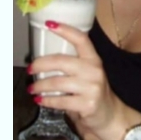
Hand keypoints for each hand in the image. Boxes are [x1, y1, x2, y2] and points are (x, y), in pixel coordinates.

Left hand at [28, 21, 119, 137]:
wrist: (110, 115)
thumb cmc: (93, 91)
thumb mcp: (88, 73)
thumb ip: (73, 65)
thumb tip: (43, 61)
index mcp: (94, 59)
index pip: (81, 39)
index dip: (65, 30)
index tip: (49, 24)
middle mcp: (94, 70)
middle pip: (62, 61)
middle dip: (41, 64)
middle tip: (30, 69)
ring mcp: (92, 88)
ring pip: (57, 82)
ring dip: (40, 86)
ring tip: (32, 89)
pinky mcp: (87, 104)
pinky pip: (60, 101)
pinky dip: (46, 101)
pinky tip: (40, 101)